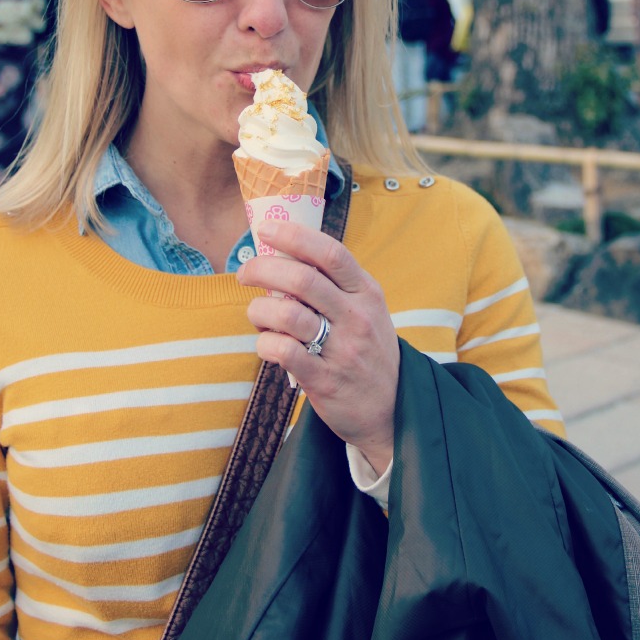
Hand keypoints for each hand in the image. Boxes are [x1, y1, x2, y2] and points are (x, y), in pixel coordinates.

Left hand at [237, 220, 399, 475]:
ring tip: (257, 314)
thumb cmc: (368, 350)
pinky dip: (265, 342)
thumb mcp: (366, 310)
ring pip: (287, 314)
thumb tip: (283, 255)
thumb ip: (333, 285)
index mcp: (366, 292)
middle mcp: (357, 317)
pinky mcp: (325, 380)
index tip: (266, 229)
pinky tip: (267, 343)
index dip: (294, 236)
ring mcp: (343, 350)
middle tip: (245, 273)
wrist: (394, 409)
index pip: (330, 253)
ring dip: (259, 309)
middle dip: (263, 268)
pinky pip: (284, 351)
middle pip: (302, 278)